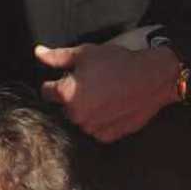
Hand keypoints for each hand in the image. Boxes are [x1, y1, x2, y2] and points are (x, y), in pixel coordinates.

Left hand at [35, 42, 178, 142]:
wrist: (152, 78)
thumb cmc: (118, 63)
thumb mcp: (85, 53)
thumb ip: (57, 57)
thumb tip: (38, 53)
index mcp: (66, 94)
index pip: (47, 92)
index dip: (56, 81)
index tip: (70, 76)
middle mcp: (76, 115)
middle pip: (64, 107)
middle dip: (72, 97)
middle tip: (92, 83)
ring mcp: (92, 128)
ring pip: (80, 119)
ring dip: (87, 110)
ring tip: (104, 94)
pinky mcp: (108, 135)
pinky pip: (96, 129)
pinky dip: (101, 121)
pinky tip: (112, 106)